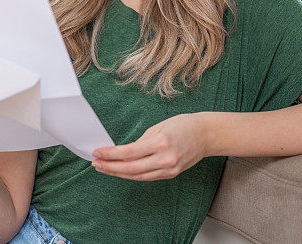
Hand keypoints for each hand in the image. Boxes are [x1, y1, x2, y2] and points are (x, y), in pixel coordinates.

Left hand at [90, 113, 208, 180]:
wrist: (205, 135)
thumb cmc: (182, 125)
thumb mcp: (158, 127)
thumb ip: (140, 141)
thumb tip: (122, 152)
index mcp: (161, 143)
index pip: (129, 152)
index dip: (110, 154)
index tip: (97, 152)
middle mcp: (165, 159)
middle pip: (130, 168)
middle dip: (110, 167)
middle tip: (95, 163)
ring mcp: (169, 169)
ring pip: (137, 176)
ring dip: (118, 173)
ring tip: (104, 168)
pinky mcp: (171, 174)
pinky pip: (147, 177)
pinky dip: (132, 175)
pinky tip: (120, 171)